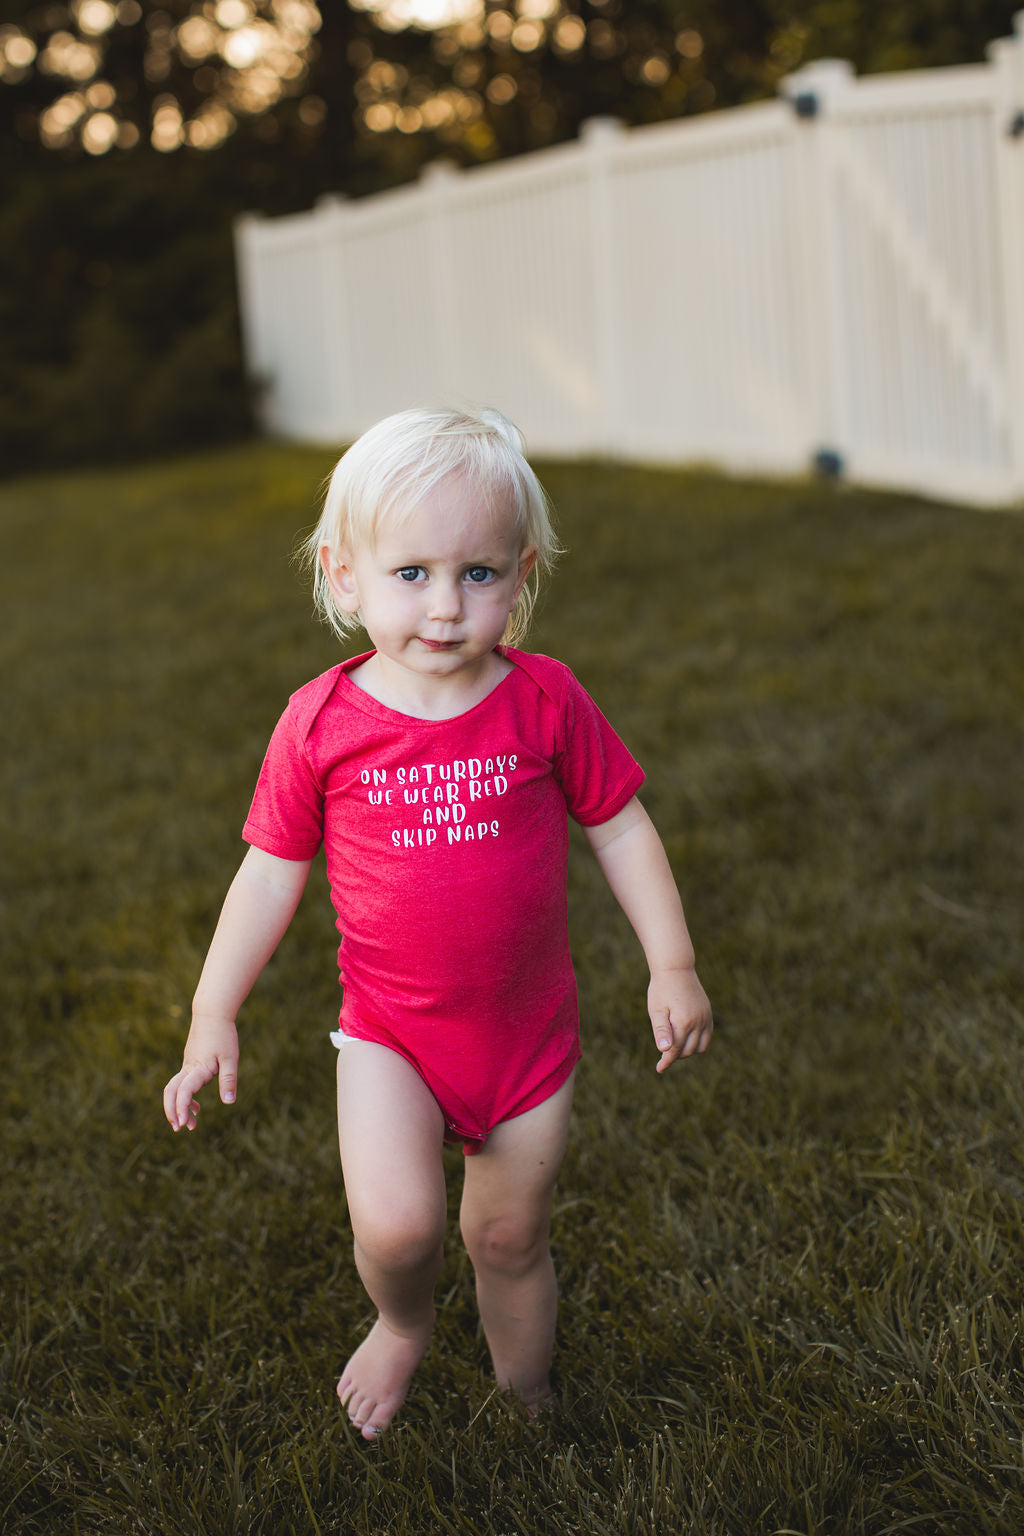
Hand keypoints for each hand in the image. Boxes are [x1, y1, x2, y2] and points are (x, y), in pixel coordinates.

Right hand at [163, 1015, 238, 1130]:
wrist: (212, 1013)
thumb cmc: (223, 1034)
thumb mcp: (230, 1057)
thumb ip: (228, 1079)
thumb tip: (228, 1103)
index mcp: (198, 1068)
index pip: (183, 1092)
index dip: (181, 1109)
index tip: (183, 1124)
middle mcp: (188, 1068)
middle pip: (170, 1092)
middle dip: (171, 1111)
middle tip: (179, 1128)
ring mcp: (187, 1065)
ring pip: (174, 1089)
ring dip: (178, 1107)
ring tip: (191, 1123)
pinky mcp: (190, 1063)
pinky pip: (182, 1084)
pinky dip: (186, 1098)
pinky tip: (197, 1108)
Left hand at [648, 967, 712, 1072]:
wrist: (676, 969)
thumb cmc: (661, 990)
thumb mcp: (656, 1010)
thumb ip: (661, 1031)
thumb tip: (664, 1050)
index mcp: (683, 1022)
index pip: (675, 1050)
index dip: (666, 1061)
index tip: (659, 1069)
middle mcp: (698, 1021)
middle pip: (687, 1051)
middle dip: (675, 1055)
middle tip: (664, 1052)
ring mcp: (705, 1018)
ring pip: (700, 1047)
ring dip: (687, 1050)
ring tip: (674, 1045)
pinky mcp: (708, 1014)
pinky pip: (707, 1036)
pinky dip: (698, 1042)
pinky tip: (686, 1039)